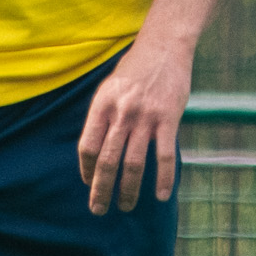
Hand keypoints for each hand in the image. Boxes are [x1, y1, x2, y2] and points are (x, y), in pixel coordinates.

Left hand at [78, 33, 191, 213]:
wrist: (164, 46)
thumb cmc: (135, 69)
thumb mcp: (110, 88)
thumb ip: (103, 117)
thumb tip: (95, 153)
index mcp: (102, 105)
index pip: (87, 146)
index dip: (87, 170)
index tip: (89, 184)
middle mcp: (121, 112)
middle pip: (107, 160)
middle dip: (101, 189)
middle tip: (98, 209)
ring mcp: (145, 116)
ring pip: (134, 163)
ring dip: (129, 189)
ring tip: (126, 206)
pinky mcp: (168, 118)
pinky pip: (164, 155)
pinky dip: (163, 179)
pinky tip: (162, 196)